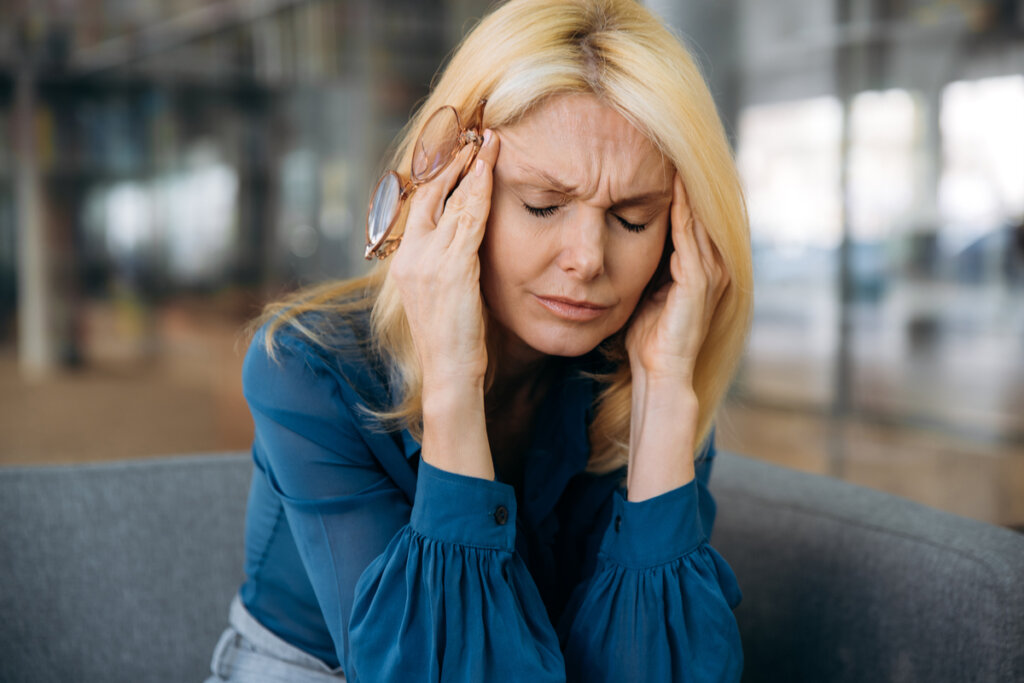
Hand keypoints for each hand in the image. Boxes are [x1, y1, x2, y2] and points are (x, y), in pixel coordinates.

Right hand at [390, 129, 500, 392]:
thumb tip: (465, 242)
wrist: (449, 372)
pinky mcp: (452, 267)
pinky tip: (490, 167)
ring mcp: (428, 260)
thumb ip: (448, 264)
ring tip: (486, 139)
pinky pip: (468, 217)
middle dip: (450, 159)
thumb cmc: (453, 340)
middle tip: (472, 132)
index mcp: (405, 261)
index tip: (455, 151)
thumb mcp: (444, 296)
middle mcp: (410, 255)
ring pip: (450, 199)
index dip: (437, 175)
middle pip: (428, 193)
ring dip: (470, 165)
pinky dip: (479, 188)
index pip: (419, 205)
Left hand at [625, 173, 728, 385]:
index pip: (694, 217)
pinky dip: (680, 211)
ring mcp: (711, 273)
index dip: (680, 189)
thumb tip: (627, 238)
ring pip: (698, 218)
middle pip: (701, 211)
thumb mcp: (650, 289)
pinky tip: (669, 188)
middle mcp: (715, 265)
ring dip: (684, 187)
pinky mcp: (699, 282)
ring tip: (668, 155)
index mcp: (704, 266)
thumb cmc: (650, 336)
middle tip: (667, 143)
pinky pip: (688, 237)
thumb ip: (652, 264)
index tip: (660, 158)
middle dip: (685, 180)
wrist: (660, 371)